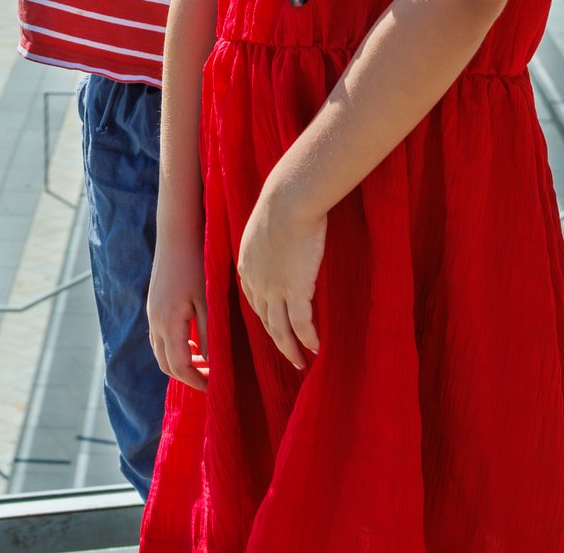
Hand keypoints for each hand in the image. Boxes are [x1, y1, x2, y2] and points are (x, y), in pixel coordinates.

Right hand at [146, 222, 210, 391]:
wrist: (176, 235)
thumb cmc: (196, 264)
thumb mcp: (208, 301)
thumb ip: (209, 335)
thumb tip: (212, 364)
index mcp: (169, 323)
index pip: (179, 367)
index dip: (196, 381)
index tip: (215, 387)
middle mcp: (156, 322)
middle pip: (166, 365)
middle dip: (187, 376)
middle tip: (211, 378)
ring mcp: (152, 314)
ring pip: (161, 352)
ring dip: (180, 363)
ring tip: (205, 363)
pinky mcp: (154, 306)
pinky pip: (160, 338)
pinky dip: (175, 348)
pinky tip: (194, 342)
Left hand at [236, 189, 324, 369]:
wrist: (288, 201)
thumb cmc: (282, 204)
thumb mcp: (266, 226)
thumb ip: (270, 241)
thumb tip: (283, 240)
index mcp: (247, 267)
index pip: (255, 302)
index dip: (266, 318)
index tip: (276, 330)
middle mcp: (257, 283)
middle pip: (266, 320)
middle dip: (278, 340)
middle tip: (289, 356)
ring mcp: (274, 289)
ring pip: (280, 329)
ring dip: (291, 349)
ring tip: (300, 362)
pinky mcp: (295, 289)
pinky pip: (301, 323)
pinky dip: (307, 338)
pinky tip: (316, 347)